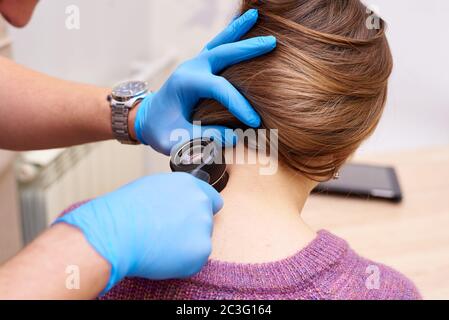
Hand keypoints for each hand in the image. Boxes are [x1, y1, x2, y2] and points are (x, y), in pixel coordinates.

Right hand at [55, 173, 222, 293]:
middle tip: (167, 234)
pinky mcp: (201, 250)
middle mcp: (201, 202)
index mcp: (189, 185)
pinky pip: (195, 260)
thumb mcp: (152, 188)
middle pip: (206, 221)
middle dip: (191, 228)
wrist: (117, 232)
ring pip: (200, 241)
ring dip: (186, 245)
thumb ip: (172, 194)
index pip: (211, 198)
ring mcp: (204, 226)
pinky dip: (182, 263)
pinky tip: (162, 256)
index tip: (190, 219)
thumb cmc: (124, 210)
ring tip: (160, 244)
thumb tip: (173, 203)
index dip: (200, 210)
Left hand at [134, 9, 276, 154]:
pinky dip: (230, 35)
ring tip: (256, 15)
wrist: (146, 119)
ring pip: (219, 42)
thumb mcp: (177, 141)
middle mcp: (191, 68)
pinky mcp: (199, 65)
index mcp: (185, 84)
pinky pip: (217, 46)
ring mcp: (195, 63)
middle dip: (247, 49)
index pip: (219, 88)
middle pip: (222, 53)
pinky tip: (243, 25)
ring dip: (238, 30)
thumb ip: (204, 137)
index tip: (254, 121)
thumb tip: (237, 136)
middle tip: (272, 43)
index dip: (239, 103)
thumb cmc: (161, 130)